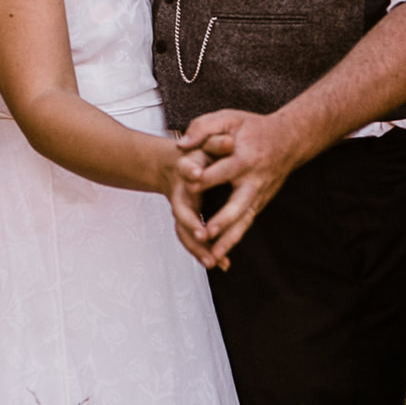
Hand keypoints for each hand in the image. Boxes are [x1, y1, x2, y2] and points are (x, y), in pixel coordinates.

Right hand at [160, 142, 219, 268]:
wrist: (175, 164)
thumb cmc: (197, 150)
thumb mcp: (206, 141)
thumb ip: (216, 140)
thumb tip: (230, 141)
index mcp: (184, 171)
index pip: (186, 171)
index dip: (191, 172)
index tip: (198, 176)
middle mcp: (181, 194)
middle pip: (182, 212)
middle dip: (192, 224)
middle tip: (204, 235)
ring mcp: (184, 211)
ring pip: (186, 232)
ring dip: (199, 247)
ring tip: (214, 261)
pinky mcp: (190, 223)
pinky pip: (195, 240)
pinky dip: (207, 252)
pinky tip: (223, 264)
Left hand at [176, 107, 304, 266]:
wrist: (290, 139)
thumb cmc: (253, 128)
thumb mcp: (229, 118)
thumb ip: (203, 127)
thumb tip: (181, 146)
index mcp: (245, 158)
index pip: (222, 170)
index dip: (203, 177)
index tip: (186, 184)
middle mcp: (254, 180)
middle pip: (239, 204)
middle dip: (223, 219)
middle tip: (207, 232)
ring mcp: (260, 194)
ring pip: (244, 220)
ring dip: (230, 239)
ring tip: (214, 256)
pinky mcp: (260, 202)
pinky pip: (246, 223)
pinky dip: (234, 238)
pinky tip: (220, 254)